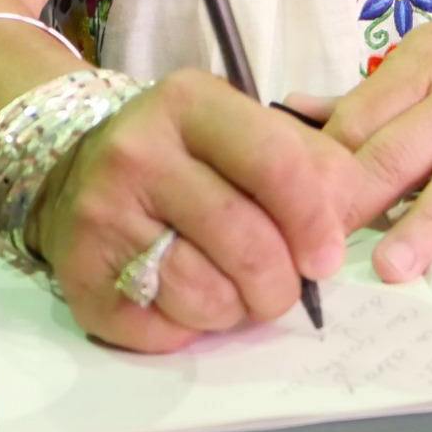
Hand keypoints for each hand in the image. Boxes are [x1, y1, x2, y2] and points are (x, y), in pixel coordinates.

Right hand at [24, 70, 356, 353]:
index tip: (327, 256)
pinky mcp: (79, 271)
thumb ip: (313, 164)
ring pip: (206, 294)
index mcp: (189, 102)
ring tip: (224, 286)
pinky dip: (187, 327)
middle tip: (279, 286)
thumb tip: (357, 213)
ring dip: (234, 309)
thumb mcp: (245, 131)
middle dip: (280, 284)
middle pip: (248, 243)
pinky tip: (179, 295)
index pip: (277, 164)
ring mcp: (102, 211)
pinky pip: (163, 329)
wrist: (75, 167)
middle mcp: (137, 149)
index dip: (316, 221)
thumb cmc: (183, 156)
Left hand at [288, 0, 431, 285]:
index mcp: (422, 66)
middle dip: (356, 198)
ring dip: (429, 221)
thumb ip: (367, 94)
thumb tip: (291, 113)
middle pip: (400, 149)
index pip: (358, 119)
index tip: (286, 209)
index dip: (321, 168)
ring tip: (395, 265)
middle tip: (318, 245)